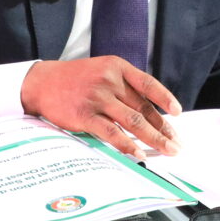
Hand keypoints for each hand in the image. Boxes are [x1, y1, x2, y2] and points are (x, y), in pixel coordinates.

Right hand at [20, 57, 181, 159]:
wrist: (41, 82)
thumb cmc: (75, 79)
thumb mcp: (102, 71)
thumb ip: (124, 87)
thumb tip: (150, 113)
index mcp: (117, 67)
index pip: (148, 84)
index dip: (165, 98)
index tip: (177, 113)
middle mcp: (110, 80)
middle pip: (144, 107)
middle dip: (163, 128)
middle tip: (175, 142)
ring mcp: (98, 97)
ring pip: (133, 121)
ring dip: (153, 138)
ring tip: (166, 150)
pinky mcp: (85, 115)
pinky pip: (111, 132)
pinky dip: (127, 145)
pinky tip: (138, 153)